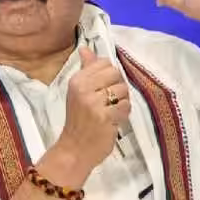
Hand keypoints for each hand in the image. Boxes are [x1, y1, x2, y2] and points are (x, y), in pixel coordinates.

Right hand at [53, 47, 130, 177]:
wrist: (74, 150)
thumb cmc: (78, 121)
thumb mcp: (77, 92)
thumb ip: (86, 69)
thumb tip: (85, 49)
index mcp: (77, 81)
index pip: (104, 63)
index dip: (110, 75)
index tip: (104, 89)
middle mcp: (83, 89)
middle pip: (116, 74)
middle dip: (118, 88)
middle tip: (110, 101)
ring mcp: (93, 104)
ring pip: (123, 90)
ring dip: (122, 103)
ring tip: (111, 112)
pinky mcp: (105, 117)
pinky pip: (125, 106)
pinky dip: (123, 114)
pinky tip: (113, 121)